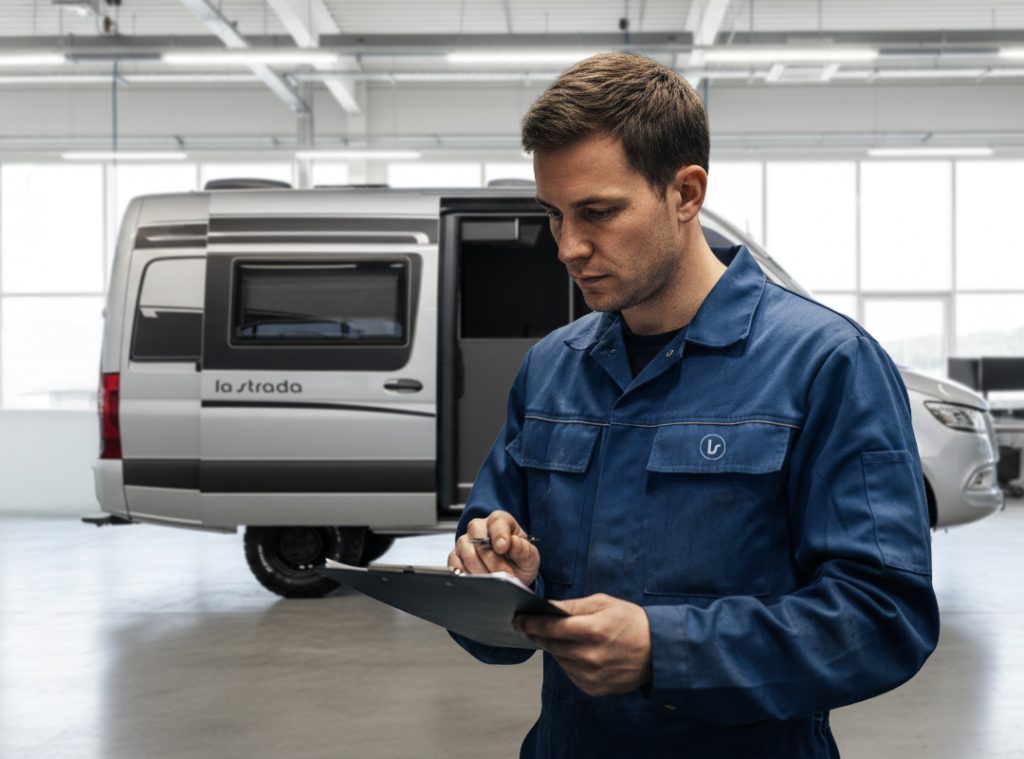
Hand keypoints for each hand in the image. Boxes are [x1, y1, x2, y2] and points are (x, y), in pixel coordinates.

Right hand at [447, 510, 540, 587]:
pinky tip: (479, 578)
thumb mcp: (530, 557)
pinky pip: (455, 563)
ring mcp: (466, 541)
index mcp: (500, 521)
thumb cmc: (519, 562)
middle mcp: (480, 527)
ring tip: (494, 578)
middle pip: (477, 535)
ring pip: (466, 551)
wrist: (511, 576)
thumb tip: (512, 543)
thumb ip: (524, 549)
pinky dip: (467, 574)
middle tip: (503, 573)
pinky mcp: (456, 556)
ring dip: (481, 569)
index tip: (503, 548)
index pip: (496, 522)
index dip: (499, 535)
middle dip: (491, 559)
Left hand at [514, 594, 651, 696]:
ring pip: (558, 659)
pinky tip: (578, 652)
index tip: (518, 619)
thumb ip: (573, 606)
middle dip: (538, 634)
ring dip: (555, 647)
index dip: (530, 623)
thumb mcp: (603, 603)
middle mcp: (589, 656)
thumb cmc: (631, 622)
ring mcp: (590, 675)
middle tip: (528, 625)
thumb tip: (547, 607)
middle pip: (550, 644)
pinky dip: (568, 661)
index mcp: (592, 630)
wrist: (658, 651)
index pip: (550, 627)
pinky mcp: (593, 689)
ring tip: (562, 637)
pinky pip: (569, 672)